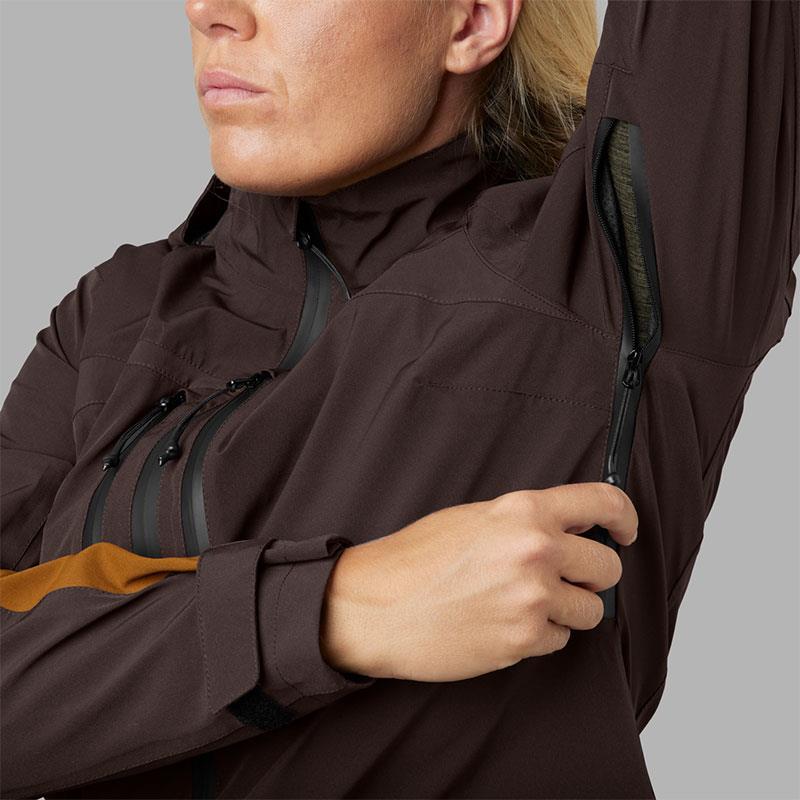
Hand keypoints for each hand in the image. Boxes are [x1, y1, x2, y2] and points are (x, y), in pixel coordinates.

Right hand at [321, 481, 637, 681]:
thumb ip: (527, 521)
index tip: (625, 532)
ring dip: (567, 609)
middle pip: (607, 567)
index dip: (625, 518)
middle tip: (563, 579)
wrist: (375, 606)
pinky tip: (505, 623)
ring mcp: (532, 597)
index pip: (603, 503)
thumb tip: (573, 532)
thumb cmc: (416, 559)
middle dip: (590, 575)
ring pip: (591, 610)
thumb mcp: (474, 518)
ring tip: (526, 603)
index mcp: (523, 510)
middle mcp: (535, 550)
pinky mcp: (523, 640)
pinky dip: (540, 634)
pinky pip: (560, 639)